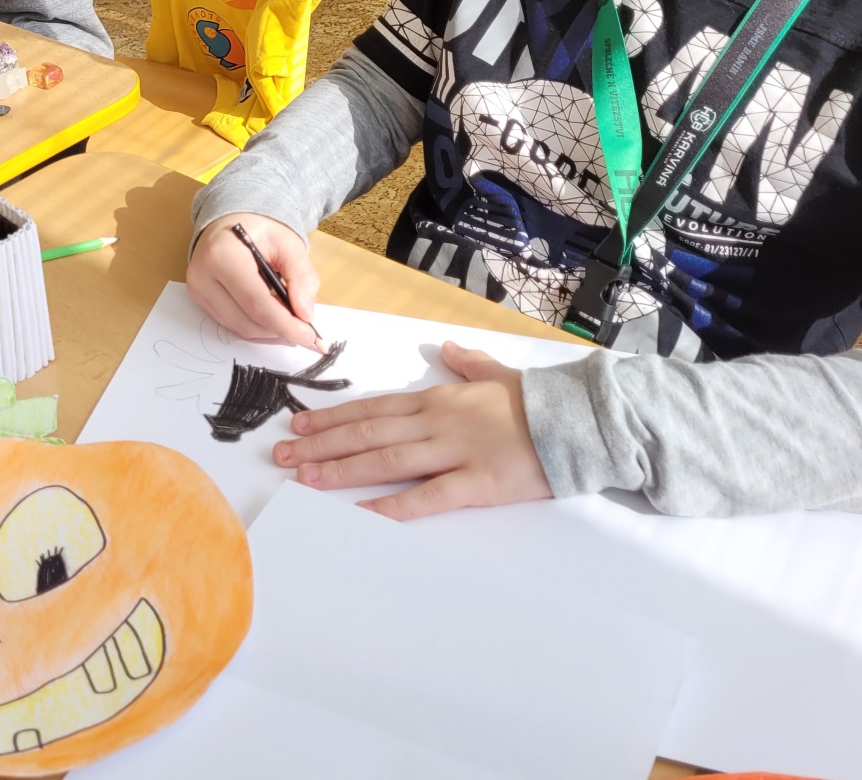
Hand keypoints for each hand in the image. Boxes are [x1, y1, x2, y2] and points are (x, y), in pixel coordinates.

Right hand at [187, 214, 323, 350]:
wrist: (230, 223)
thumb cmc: (260, 231)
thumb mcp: (289, 243)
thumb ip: (302, 276)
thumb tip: (306, 314)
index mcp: (224, 255)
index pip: (257, 303)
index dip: (285, 324)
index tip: (310, 337)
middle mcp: (203, 274)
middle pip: (247, 321)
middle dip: (280, 331)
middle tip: (305, 331)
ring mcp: (197, 289)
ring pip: (239, 328)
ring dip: (268, 333)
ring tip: (290, 324)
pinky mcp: (198, 298)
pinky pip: (230, 325)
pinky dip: (256, 328)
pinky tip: (272, 320)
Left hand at [273, 341, 550, 518]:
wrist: (579, 421)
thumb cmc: (537, 402)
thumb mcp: (496, 373)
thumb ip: (467, 362)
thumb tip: (447, 346)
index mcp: (437, 398)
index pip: (372, 407)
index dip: (332, 418)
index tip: (298, 425)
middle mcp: (435, 422)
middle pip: (367, 432)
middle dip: (321, 445)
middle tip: (282, 456)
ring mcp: (453, 452)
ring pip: (385, 460)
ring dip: (341, 469)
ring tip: (304, 478)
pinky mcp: (475, 484)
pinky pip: (425, 497)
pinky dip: (390, 507)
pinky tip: (360, 514)